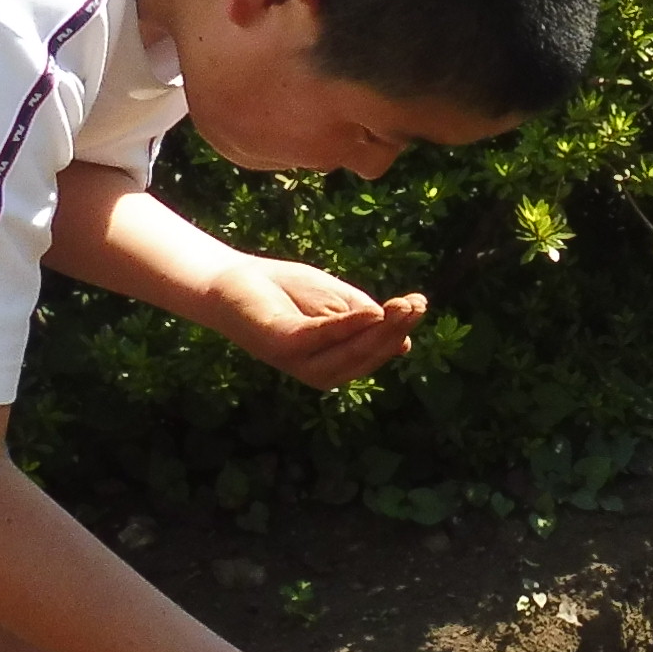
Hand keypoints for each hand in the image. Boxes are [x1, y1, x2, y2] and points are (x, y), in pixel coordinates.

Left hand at [217, 252, 427, 388]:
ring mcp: (300, 362)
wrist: (232, 280)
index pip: (375, 351)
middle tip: (416, 304)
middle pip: (367, 355)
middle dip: (395, 331)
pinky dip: (347, 326)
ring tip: (401, 307)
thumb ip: (366, 321)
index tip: (420, 302)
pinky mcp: (282, 345)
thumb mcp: (336, 303)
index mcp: (335, 362)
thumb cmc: (285, 292)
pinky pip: (321, 337)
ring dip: (378, 331)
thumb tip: (405, 343)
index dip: (399, 330)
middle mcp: (320, 372)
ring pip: (349, 352)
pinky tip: (370, 313)